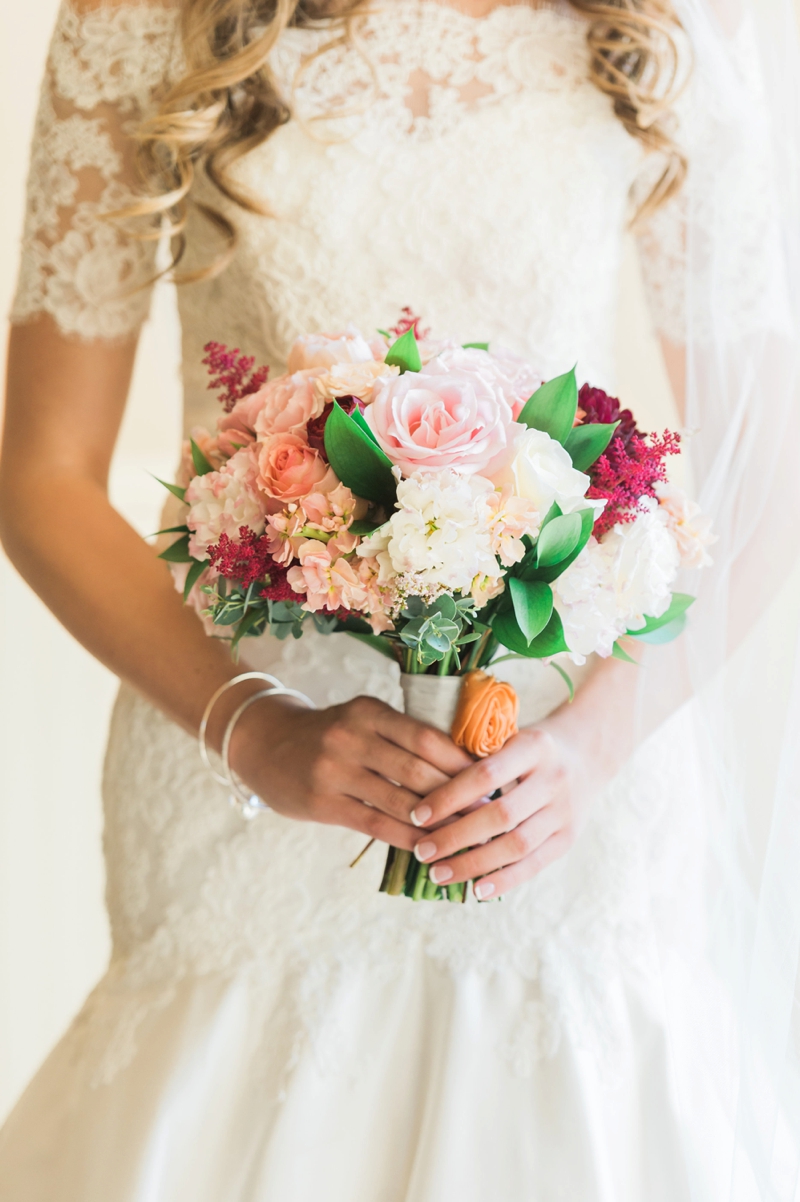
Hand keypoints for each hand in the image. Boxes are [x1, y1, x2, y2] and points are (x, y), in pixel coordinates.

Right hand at [229, 693, 470, 849]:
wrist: (266, 745)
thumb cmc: (330, 735)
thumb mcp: (363, 719)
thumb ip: (403, 736)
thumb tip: (466, 765)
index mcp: (370, 711)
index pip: (427, 737)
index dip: (462, 761)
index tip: (491, 778)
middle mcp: (351, 737)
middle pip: (417, 770)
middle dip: (458, 794)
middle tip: (488, 811)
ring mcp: (334, 771)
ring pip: (399, 801)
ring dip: (438, 822)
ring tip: (466, 834)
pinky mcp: (322, 803)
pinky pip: (375, 825)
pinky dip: (407, 838)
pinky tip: (428, 847)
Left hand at [407, 724, 594, 898]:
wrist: (587, 753)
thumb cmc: (528, 747)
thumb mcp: (509, 736)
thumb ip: (476, 757)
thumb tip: (424, 793)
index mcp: (534, 746)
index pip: (485, 774)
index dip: (449, 797)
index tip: (416, 815)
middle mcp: (554, 778)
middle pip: (500, 815)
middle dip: (455, 836)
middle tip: (421, 852)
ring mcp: (565, 811)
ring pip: (516, 845)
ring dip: (473, 864)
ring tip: (438, 874)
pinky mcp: (569, 837)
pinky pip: (534, 864)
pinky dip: (503, 880)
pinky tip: (475, 890)